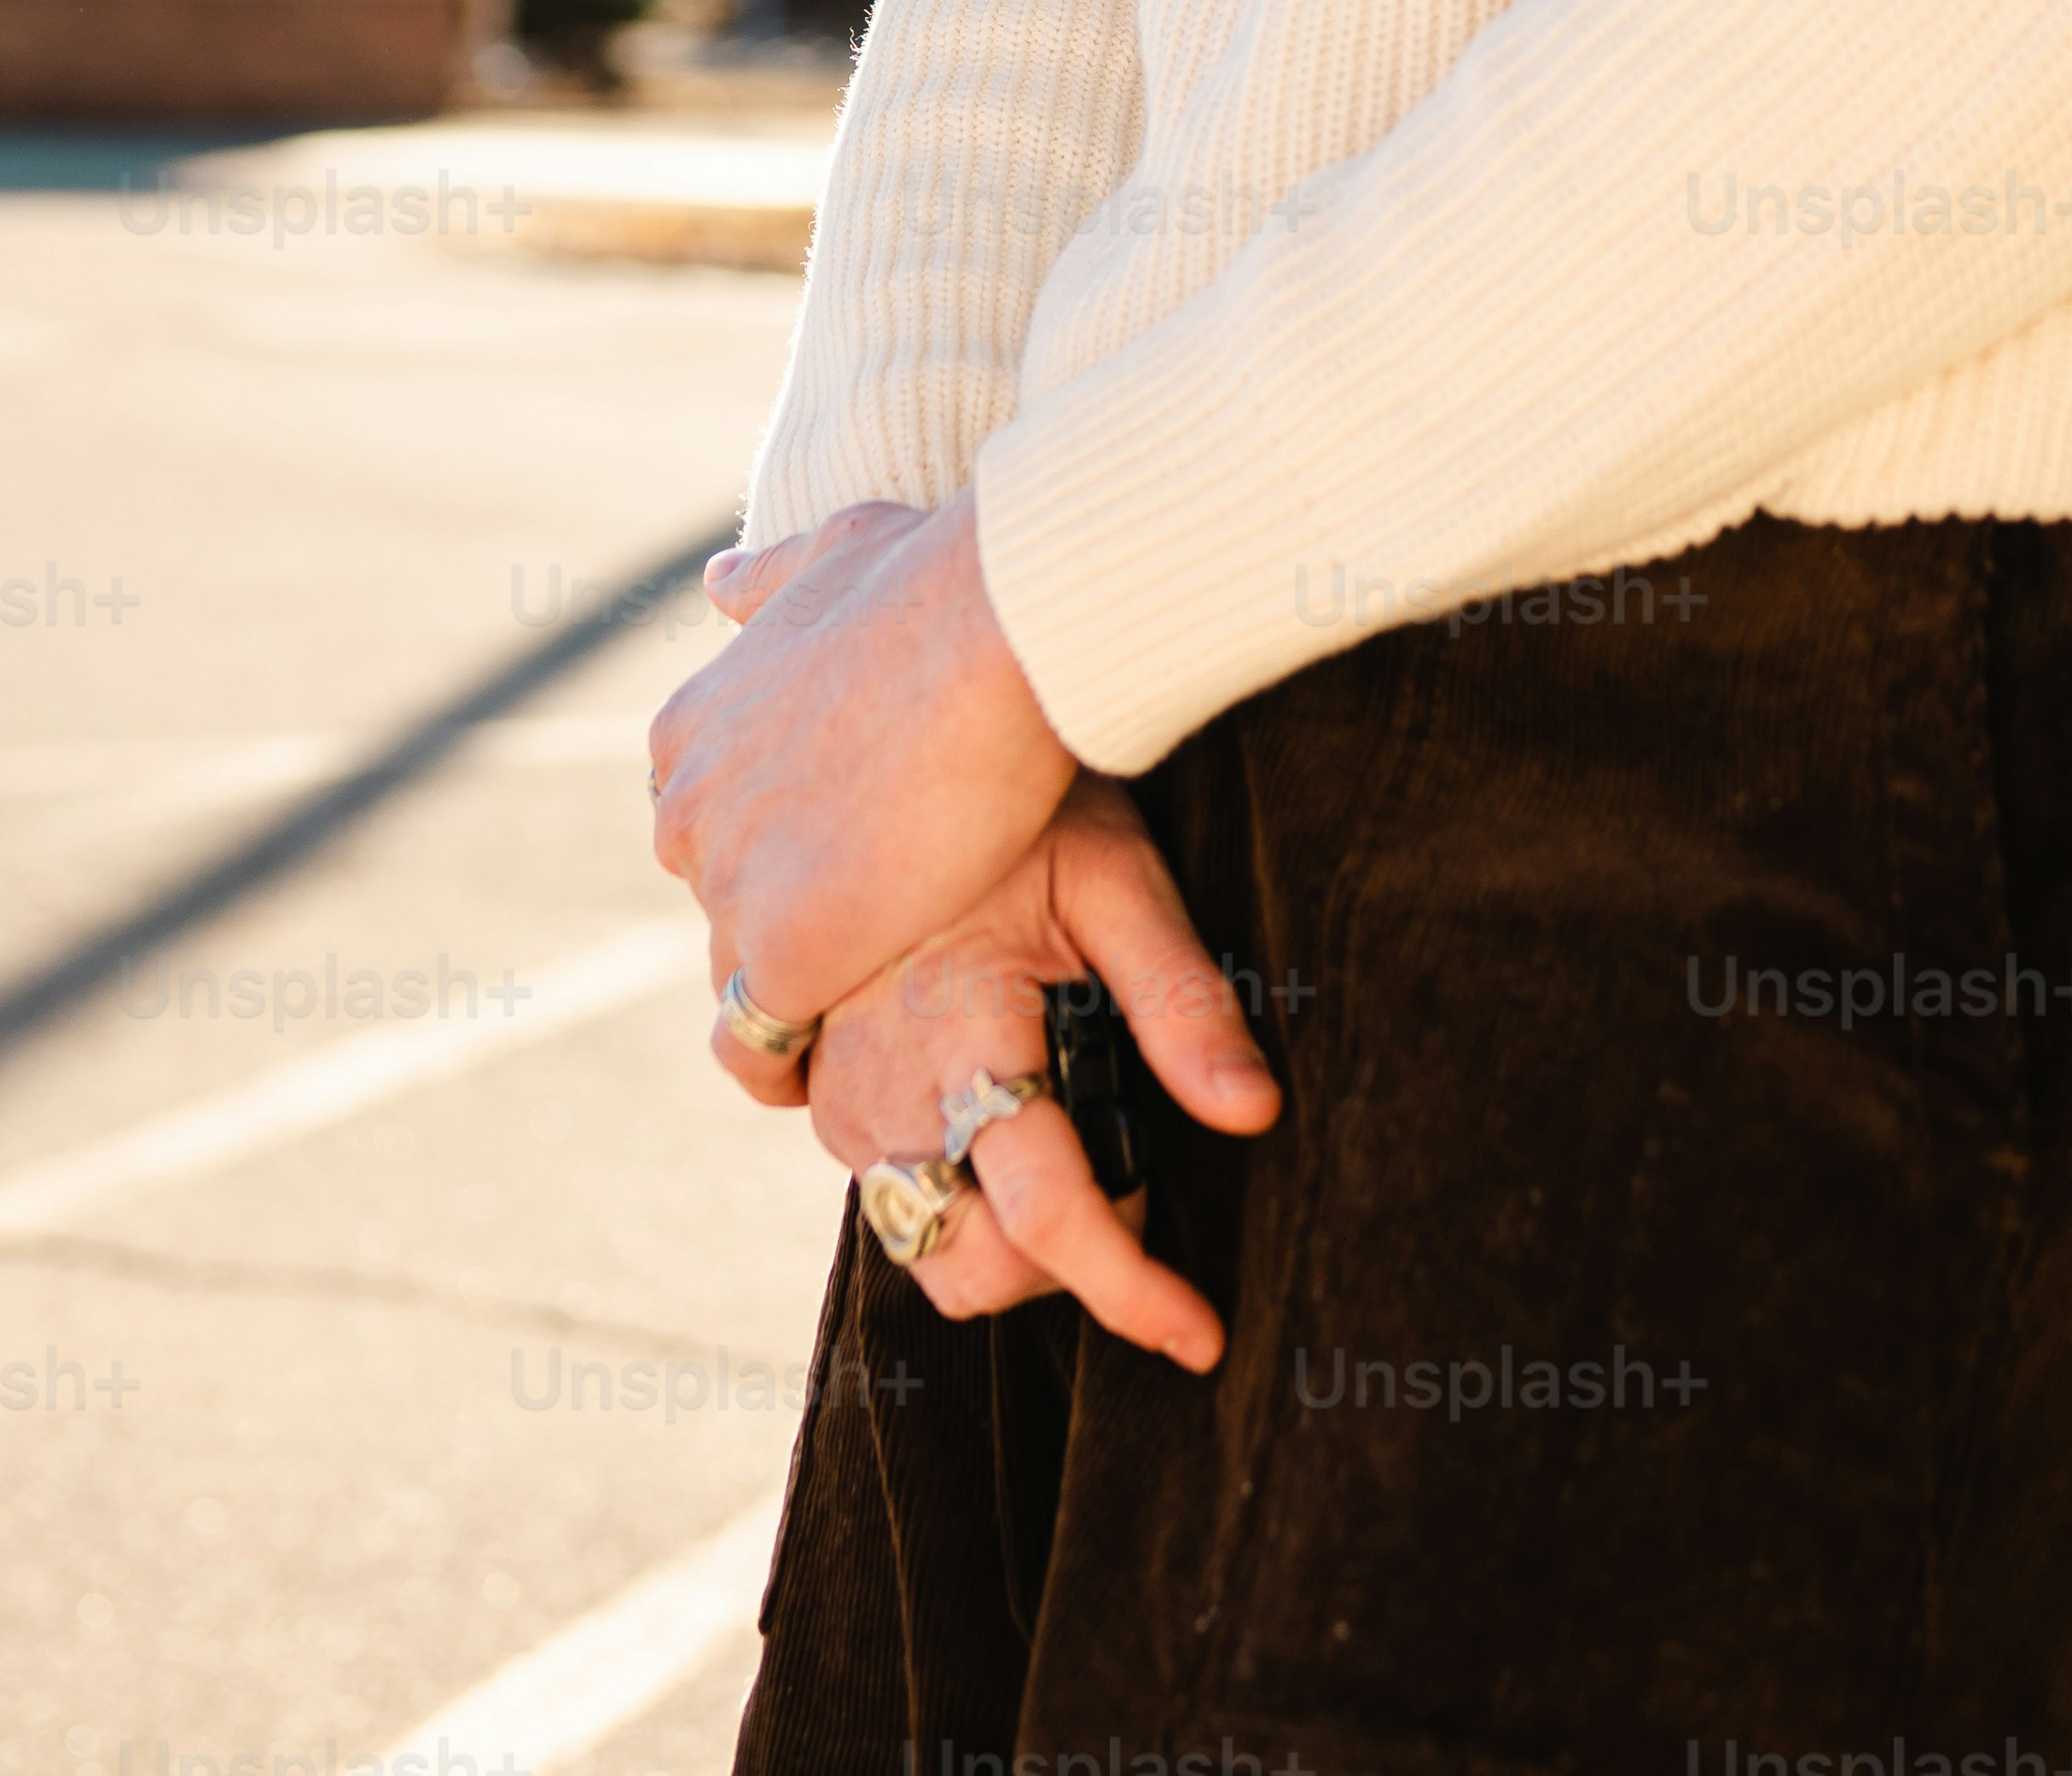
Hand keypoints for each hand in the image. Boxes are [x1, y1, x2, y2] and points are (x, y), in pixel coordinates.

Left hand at [650, 496, 1074, 1073]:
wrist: (991, 627)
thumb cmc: (932, 581)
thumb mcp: (836, 553)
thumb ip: (773, 580)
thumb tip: (719, 581)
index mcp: (689, 729)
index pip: (714, 824)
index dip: (785, 844)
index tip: (852, 848)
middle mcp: (685, 811)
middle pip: (724, 901)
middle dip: (790, 914)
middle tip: (888, 915)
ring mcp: (728, 888)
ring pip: (743, 977)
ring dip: (802, 987)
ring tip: (884, 997)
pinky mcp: (782, 957)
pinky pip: (761, 1047)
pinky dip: (796, 1064)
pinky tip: (849, 1063)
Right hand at [811, 778, 1282, 1369]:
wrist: (893, 733)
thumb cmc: (1024, 798)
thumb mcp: (1118, 875)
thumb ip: (1181, 1003)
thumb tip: (1256, 1114)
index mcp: (958, 1036)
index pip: (1048, 1212)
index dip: (1131, 1291)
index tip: (1203, 1337)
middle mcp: (878, 1089)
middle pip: (975, 1265)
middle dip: (1066, 1264)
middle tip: (1137, 1172)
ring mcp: (834, 1096)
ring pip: (926, 1242)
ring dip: (1012, 1232)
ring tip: (1080, 1122)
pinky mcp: (815, 1087)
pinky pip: (888, 1189)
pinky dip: (959, 1186)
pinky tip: (1011, 1099)